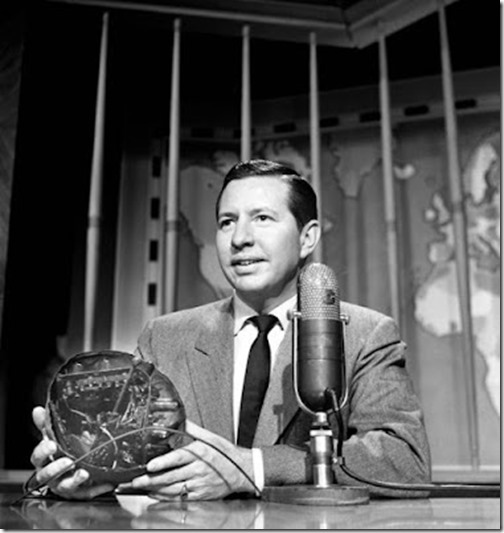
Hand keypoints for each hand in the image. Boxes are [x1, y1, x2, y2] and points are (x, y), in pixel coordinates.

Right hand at [29, 406, 114, 499]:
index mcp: (45, 461)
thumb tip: (38, 410)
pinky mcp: (79, 494)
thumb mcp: (55, 438)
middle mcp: (52, 476)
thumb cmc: (63, 454)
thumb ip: (46, 425)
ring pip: (65, 486)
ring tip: (84, 473)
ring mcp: (64, 486)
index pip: (38, 458)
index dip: (43, 452)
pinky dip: (95, 488)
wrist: (77, 472)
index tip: (52, 445)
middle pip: (47, 475)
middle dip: (56, 469)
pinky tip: (105, 483)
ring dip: (74, 480)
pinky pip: (86, 494)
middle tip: (67, 461)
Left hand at [130, 420, 256, 499]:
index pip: (179, 458)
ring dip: (155, 490)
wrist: (243, 471)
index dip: (163, 462)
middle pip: (171, 476)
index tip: (150, 465)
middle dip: (151, 480)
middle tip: (136, 481)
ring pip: (173, 489)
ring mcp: (199, 484)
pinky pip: (180, 498)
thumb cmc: (226, 454)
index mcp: (201, 453)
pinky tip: (156, 495)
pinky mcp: (201, 495)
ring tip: (141, 488)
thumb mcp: (212, 437)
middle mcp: (199, 470)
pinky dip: (166, 497)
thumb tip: (180, 419)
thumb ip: (194, 429)